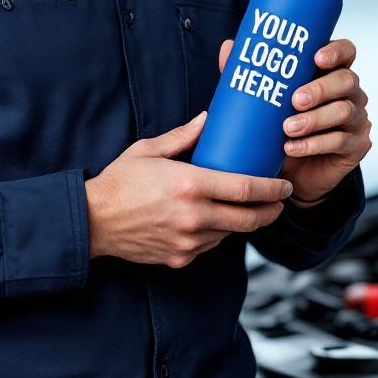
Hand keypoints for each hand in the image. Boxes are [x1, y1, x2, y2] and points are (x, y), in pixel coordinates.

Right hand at [84, 112, 293, 267]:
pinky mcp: (180, 258)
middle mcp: (194, 216)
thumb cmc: (119, 182)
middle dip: (270, 210)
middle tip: (279, 202)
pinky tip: (215, 220)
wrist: (94, 220)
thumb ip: (182, 136)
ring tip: (249, 209)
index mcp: (189, 184)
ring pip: (231, 234)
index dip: (272, 189)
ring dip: (244, 222)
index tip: (284, 185)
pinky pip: (210, 246)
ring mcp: (188, 241)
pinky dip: (218, 233)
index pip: (245, 189)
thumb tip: (207, 120)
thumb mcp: (149, 150)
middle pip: (249, 218)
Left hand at [218, 38, 370, 206]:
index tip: (316, 58)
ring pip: (344, 111)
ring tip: (288, 128)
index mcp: (330, 71)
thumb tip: (228, 46)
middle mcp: (348, 92)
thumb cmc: (279, 125)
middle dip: (320, 89)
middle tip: (295, 100)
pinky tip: (293, 148)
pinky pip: (341, 141)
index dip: (336, 51)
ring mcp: (356, 118)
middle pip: (346, 80)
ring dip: (314, 119)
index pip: (346, 51)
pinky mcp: (356, 145)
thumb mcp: (264, 98)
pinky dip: (314, 144)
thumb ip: (250, 71)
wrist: (289, 171)